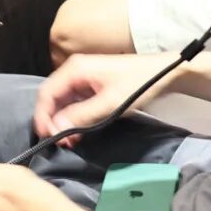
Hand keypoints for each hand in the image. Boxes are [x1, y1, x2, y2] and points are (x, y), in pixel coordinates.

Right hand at [34, 53, 177, 146]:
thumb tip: (56, 128)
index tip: (47, 136)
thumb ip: (82, 116)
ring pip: (62, 101)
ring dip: (62, 121)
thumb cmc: (140, 84)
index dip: (43, 116)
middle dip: (52, 120)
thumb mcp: (111, 103)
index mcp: (74, 69)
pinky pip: (74, 103)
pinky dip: (73, 118)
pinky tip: (77, 132)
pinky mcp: (91, 86)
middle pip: (52, 97)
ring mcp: (82, 78)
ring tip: (68, 140)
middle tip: (58, 141)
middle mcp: (74, 71)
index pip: (47, 93)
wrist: (167, 73)